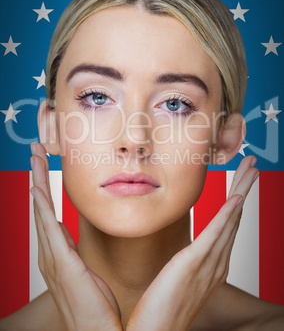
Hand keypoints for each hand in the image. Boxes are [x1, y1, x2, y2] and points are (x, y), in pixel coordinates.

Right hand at [30, 142, 122, 330]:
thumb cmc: (96, 305)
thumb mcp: (86, 271)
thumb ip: (75, 251)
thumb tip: (71, 235)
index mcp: (57, 252)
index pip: (47, 212)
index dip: (44, 187)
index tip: (43, 166)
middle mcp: (50, 252)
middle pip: (40, 206)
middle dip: (36, 177)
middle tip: (35, 151)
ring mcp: (52, 257)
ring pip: (41, 210)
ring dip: (37, 182)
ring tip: (35, 158)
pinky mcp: (61, 263)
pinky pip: (48, 228)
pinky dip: (41, 207)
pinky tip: (36, 189)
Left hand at [127, 156, 258, 330]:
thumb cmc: (164, 307)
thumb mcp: (181, 278)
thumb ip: (189, 262)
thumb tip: (189, 252)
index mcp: (214, 263)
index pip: (230, 224)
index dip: (238, 199)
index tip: (242, 180)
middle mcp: (218, 262)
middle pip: (236, 217)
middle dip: (245, 188)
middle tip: (253, 164)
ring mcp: (209, 263)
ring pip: (230, 219)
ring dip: (241, 191)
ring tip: (250, 169)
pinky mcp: (194, 263)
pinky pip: (215, 234)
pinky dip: (227, 215)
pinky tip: (237, 198)